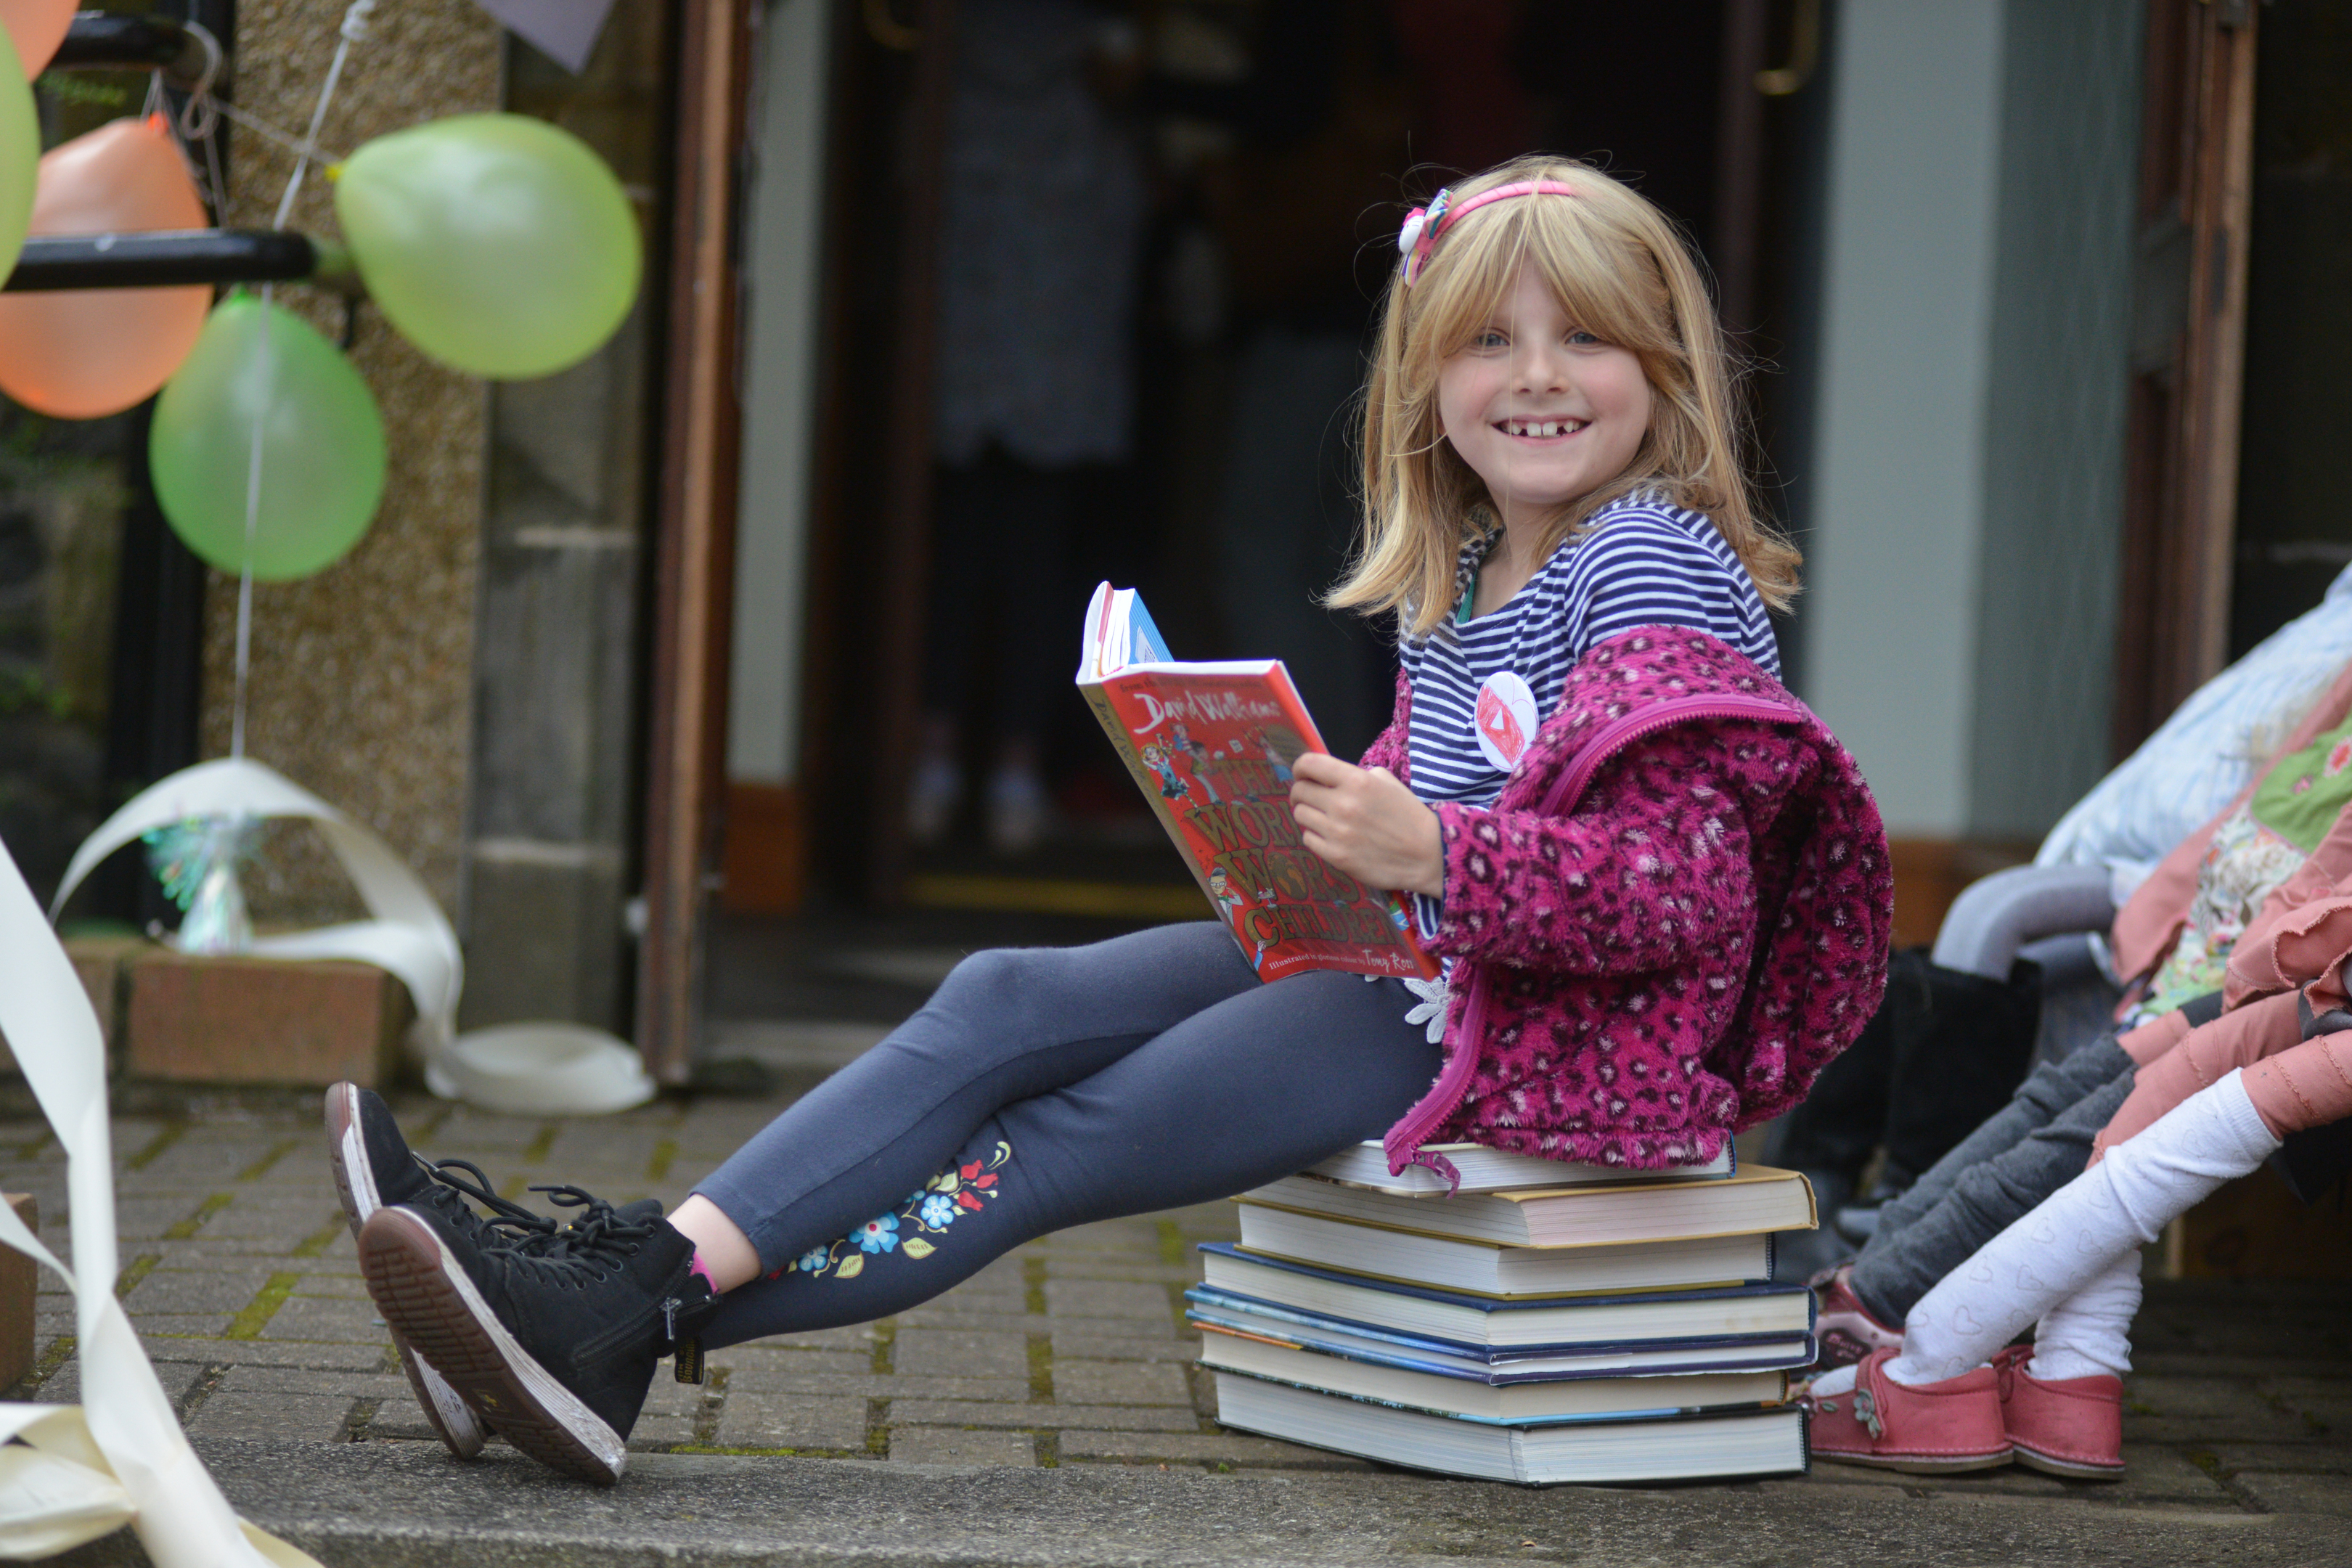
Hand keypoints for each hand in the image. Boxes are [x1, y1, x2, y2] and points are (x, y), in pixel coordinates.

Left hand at [1290, 753, 1443, 896]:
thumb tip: (1329, 777)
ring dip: (1308, 813)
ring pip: (1300, 815)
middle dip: (1301, 791)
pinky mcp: (1336, 856)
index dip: (1300, 767)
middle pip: (1299, 791)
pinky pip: (1308, 839)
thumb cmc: (1409, 815)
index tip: (1302, 773)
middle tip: (1311, 797)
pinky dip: (1315, 835)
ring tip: (1323, 817)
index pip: (1309, 764)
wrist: (1428, 854)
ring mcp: (1337, 832)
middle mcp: (1342, 804)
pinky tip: (1330, 835)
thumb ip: (1356, 775)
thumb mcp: (1387, 782)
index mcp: (1356, 781)